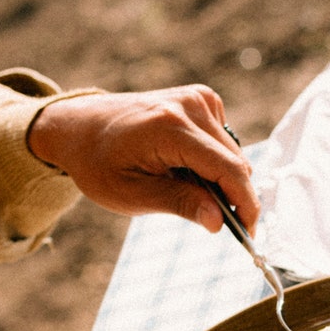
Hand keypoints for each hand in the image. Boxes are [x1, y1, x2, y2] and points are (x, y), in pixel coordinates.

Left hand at [28, 86, 258, 234]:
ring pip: (233, 153)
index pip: (228, 169)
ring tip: (180, 184)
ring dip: (219, 178)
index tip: (249, 233)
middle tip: (208, 219)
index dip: (245, 204)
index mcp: (170, 128)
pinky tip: (183, 164)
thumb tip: (220, 222)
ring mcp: (197, 98)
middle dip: (231, 195)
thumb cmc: (99, 163)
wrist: (80, 127)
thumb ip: (180, 204)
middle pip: (236, 162)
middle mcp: (189, 106)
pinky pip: (224, 141)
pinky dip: (212, 160)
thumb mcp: (132, 194)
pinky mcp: (201, 99)